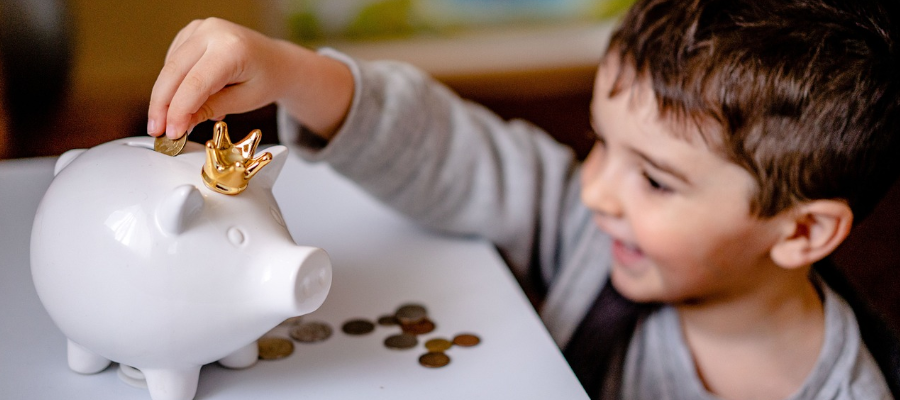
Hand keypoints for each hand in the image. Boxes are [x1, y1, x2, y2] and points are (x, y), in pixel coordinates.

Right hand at [147, 18, 352, 139]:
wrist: (276, 61)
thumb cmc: (265, 80)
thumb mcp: (243, 101)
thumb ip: (210, 109)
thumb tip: (179, 123)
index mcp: (232, 49)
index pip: (195, 83)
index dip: (178, 110)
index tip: (170, 133)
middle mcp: (213, 32)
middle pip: (174, 71)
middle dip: (162, 105)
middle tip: (157, 131)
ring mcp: (201, 27)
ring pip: (169, 66)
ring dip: (165, 96)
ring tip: (174, 121)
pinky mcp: (192, 31)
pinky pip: (173, 60)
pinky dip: (173, 82)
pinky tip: (184, 99)